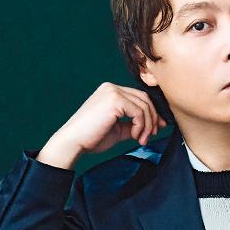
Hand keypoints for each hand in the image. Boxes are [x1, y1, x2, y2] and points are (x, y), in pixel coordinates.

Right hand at [37, 83, 170, 168]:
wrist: (73, 142)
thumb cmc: (91, 138)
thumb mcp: (118, 130)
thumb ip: (134, 124)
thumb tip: (156, 125)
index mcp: (110, 92)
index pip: (139, 97)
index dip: (151, 113)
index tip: (156, 129)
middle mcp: (112, 88)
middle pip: (144, 99)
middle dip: (152, 118)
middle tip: (150, 136)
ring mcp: (113, 92)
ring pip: (144, 106)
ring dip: (147, 125)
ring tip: (140, 140)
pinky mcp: (115, 100)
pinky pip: (139, 112)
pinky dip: (141, 126)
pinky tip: (134, 136)